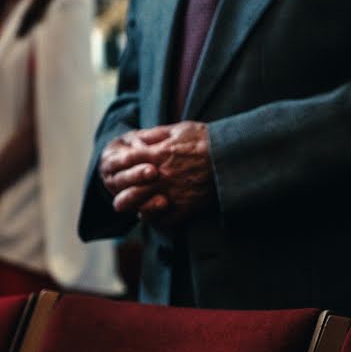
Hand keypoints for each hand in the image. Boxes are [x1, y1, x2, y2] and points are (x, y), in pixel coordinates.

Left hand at [99, 122, 214, 225]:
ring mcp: (173, 194)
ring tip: (140, 211)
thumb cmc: (206, 140)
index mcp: (157, 155)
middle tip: (120, 203)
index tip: (120, 173)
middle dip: (124, 199)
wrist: (230, 156)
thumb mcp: (179, 129)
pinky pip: (166, 221)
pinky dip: (160, 222)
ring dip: (141, 211)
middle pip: (131, 193)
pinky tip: (159, 217)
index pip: (128, 164)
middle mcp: (161, 177)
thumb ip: (155, 135)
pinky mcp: (186, 207)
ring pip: (146, 210)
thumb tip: (137, 138)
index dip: (121, 169)